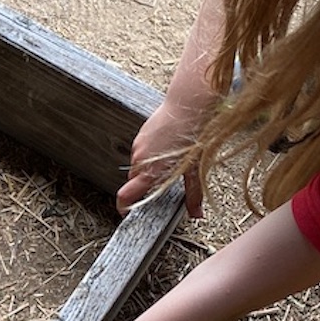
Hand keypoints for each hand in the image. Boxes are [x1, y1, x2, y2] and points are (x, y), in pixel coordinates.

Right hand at [116, 101, 202, 218]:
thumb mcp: (195, 170)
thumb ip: (193, 194)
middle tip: (160, 186)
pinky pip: (140, 152)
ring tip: (166, 165)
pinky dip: (149, 157)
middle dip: (142, 187)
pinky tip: (165, 151)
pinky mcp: (140, 135)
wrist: (188, 106)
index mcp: (150, 172)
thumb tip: (196, 214)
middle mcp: (140, 160)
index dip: (123, 207)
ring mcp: (138, 146)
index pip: (126, 195)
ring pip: (136, 167)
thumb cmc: (192, 136)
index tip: (127, 212)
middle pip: (132, 182)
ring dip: (146, 171)